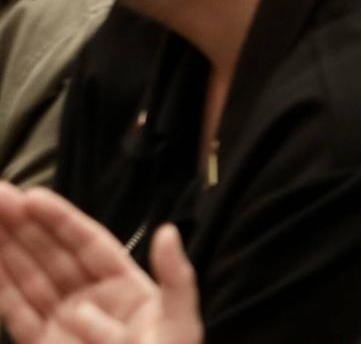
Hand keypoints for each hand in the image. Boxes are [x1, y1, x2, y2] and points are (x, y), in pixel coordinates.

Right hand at [0, 186, 198, 343]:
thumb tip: (167, 231)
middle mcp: (89, 301)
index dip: (60, 220)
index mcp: (125, 288)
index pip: (86, 244)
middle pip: (50, 255)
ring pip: (27, 279)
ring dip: (4, 249)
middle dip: (22, 225)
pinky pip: (15, 313)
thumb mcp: (180, 323)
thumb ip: (176, 277)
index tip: (31, 195)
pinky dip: (0, 287)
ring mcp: (61, 325)